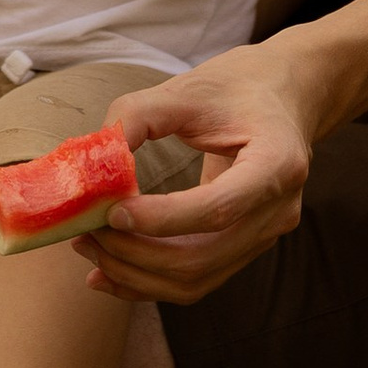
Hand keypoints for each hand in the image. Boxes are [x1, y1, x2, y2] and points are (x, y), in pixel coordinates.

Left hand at [71, 45, 317, 302]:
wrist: (281, 96)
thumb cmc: (236, 86)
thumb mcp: (188, 86)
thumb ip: (138, 116)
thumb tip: (92, 163)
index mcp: (278, 162)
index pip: (219, 208)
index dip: (162, 218)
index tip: (112, 211)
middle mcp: (278, 210)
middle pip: (203, 256)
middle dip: (136, 252)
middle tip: (86, 231)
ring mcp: (265, 236)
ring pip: (196, 280)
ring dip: (135, 273)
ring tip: (89, 247)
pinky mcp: (244, 249)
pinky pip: (196, 280)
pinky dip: (148, 281)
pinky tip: (108, 270)